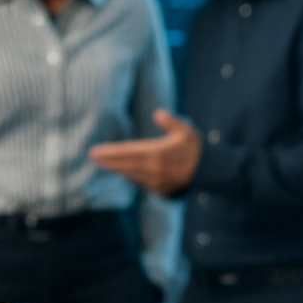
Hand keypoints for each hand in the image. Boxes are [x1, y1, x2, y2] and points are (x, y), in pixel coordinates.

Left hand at [88, 109, 202, 195]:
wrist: (210, 172)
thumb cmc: (197, 149)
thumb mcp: (186, 131)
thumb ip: (171, 122)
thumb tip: (157, 113)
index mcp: (156, 153)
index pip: (127, 152)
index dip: (110, 152)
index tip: (96, 151)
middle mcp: (153, 169)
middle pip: (125, 164)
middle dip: (108, 160)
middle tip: (93, 157)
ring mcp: (156, 181)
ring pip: (131, 174)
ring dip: (118, 169)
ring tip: (105, 164)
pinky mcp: (160, 190)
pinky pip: (141, 182)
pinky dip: (131, 176)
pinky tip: (124, 172)